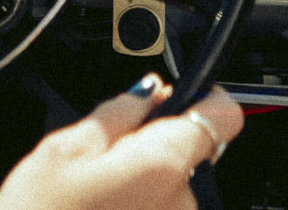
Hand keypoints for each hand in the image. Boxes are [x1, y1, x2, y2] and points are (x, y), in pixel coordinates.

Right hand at [0, 75, 242, 209]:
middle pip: (189, 152)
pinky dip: (137, 209)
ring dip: (141, 184)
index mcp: (163, 164)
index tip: (182, 96)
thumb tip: (150, 91)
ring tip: (94, 198)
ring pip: (170, 187)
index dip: (206, 98)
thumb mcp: (64, 152)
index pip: (223, 115)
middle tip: (102, 160)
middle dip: (152, 146)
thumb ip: (118, 113)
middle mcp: (182, 202)